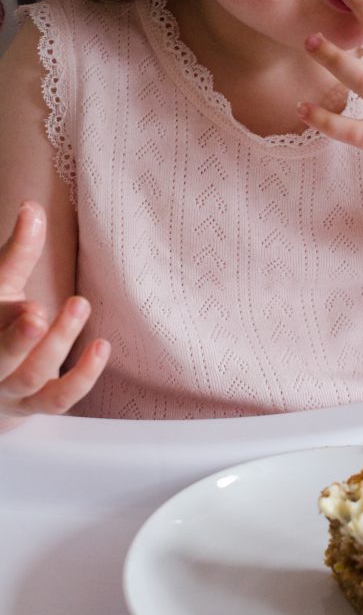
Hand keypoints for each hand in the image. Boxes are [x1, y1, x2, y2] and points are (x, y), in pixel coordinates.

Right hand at [0, 201, 109, 427]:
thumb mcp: (2, 287)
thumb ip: (18, 252)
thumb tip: (32, 208)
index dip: (8, 322)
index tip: (31, 304)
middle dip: (19, 338)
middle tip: (40, 313)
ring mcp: (11, 391)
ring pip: (32, 375)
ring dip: (58, 343)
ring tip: (80, 306)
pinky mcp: (36, 406)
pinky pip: (59, 399)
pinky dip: (82, 377)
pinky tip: (101, 348)